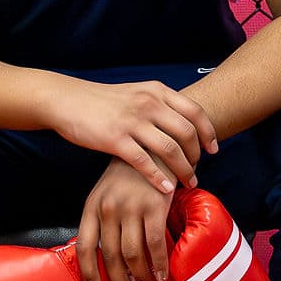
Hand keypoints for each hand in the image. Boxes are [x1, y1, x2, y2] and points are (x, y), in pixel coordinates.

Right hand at [43, 77, 217, 194]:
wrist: (67, 100)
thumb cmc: (102, 101)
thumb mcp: (136, 92)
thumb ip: (159, 104)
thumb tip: (183, 123)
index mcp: (156, 91)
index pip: (194, 112)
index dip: (208, 133)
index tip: (213, 149)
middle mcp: (148, 104)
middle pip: (187, 133)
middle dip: (197, 156)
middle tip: (197, 171)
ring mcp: (132, 121)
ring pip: (170, 150)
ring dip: (184, 170)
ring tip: (188, 183)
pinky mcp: (115, 139)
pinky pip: (144, 162)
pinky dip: (159, 178)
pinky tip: (165, 189)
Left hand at [76, 158, 173, 280]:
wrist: (153, 148)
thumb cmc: (128, 176)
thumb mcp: (106, 193)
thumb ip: (103, 219)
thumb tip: (106, 256)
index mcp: (92, 206)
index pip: (85, 246)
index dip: (88, 272)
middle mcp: (108, 209)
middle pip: (110, 255)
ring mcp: (131, 208)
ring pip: (132, 254)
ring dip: (141, 275)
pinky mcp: (154, 207)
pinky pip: (155, 244)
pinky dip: (159, 263)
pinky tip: (164, 274)